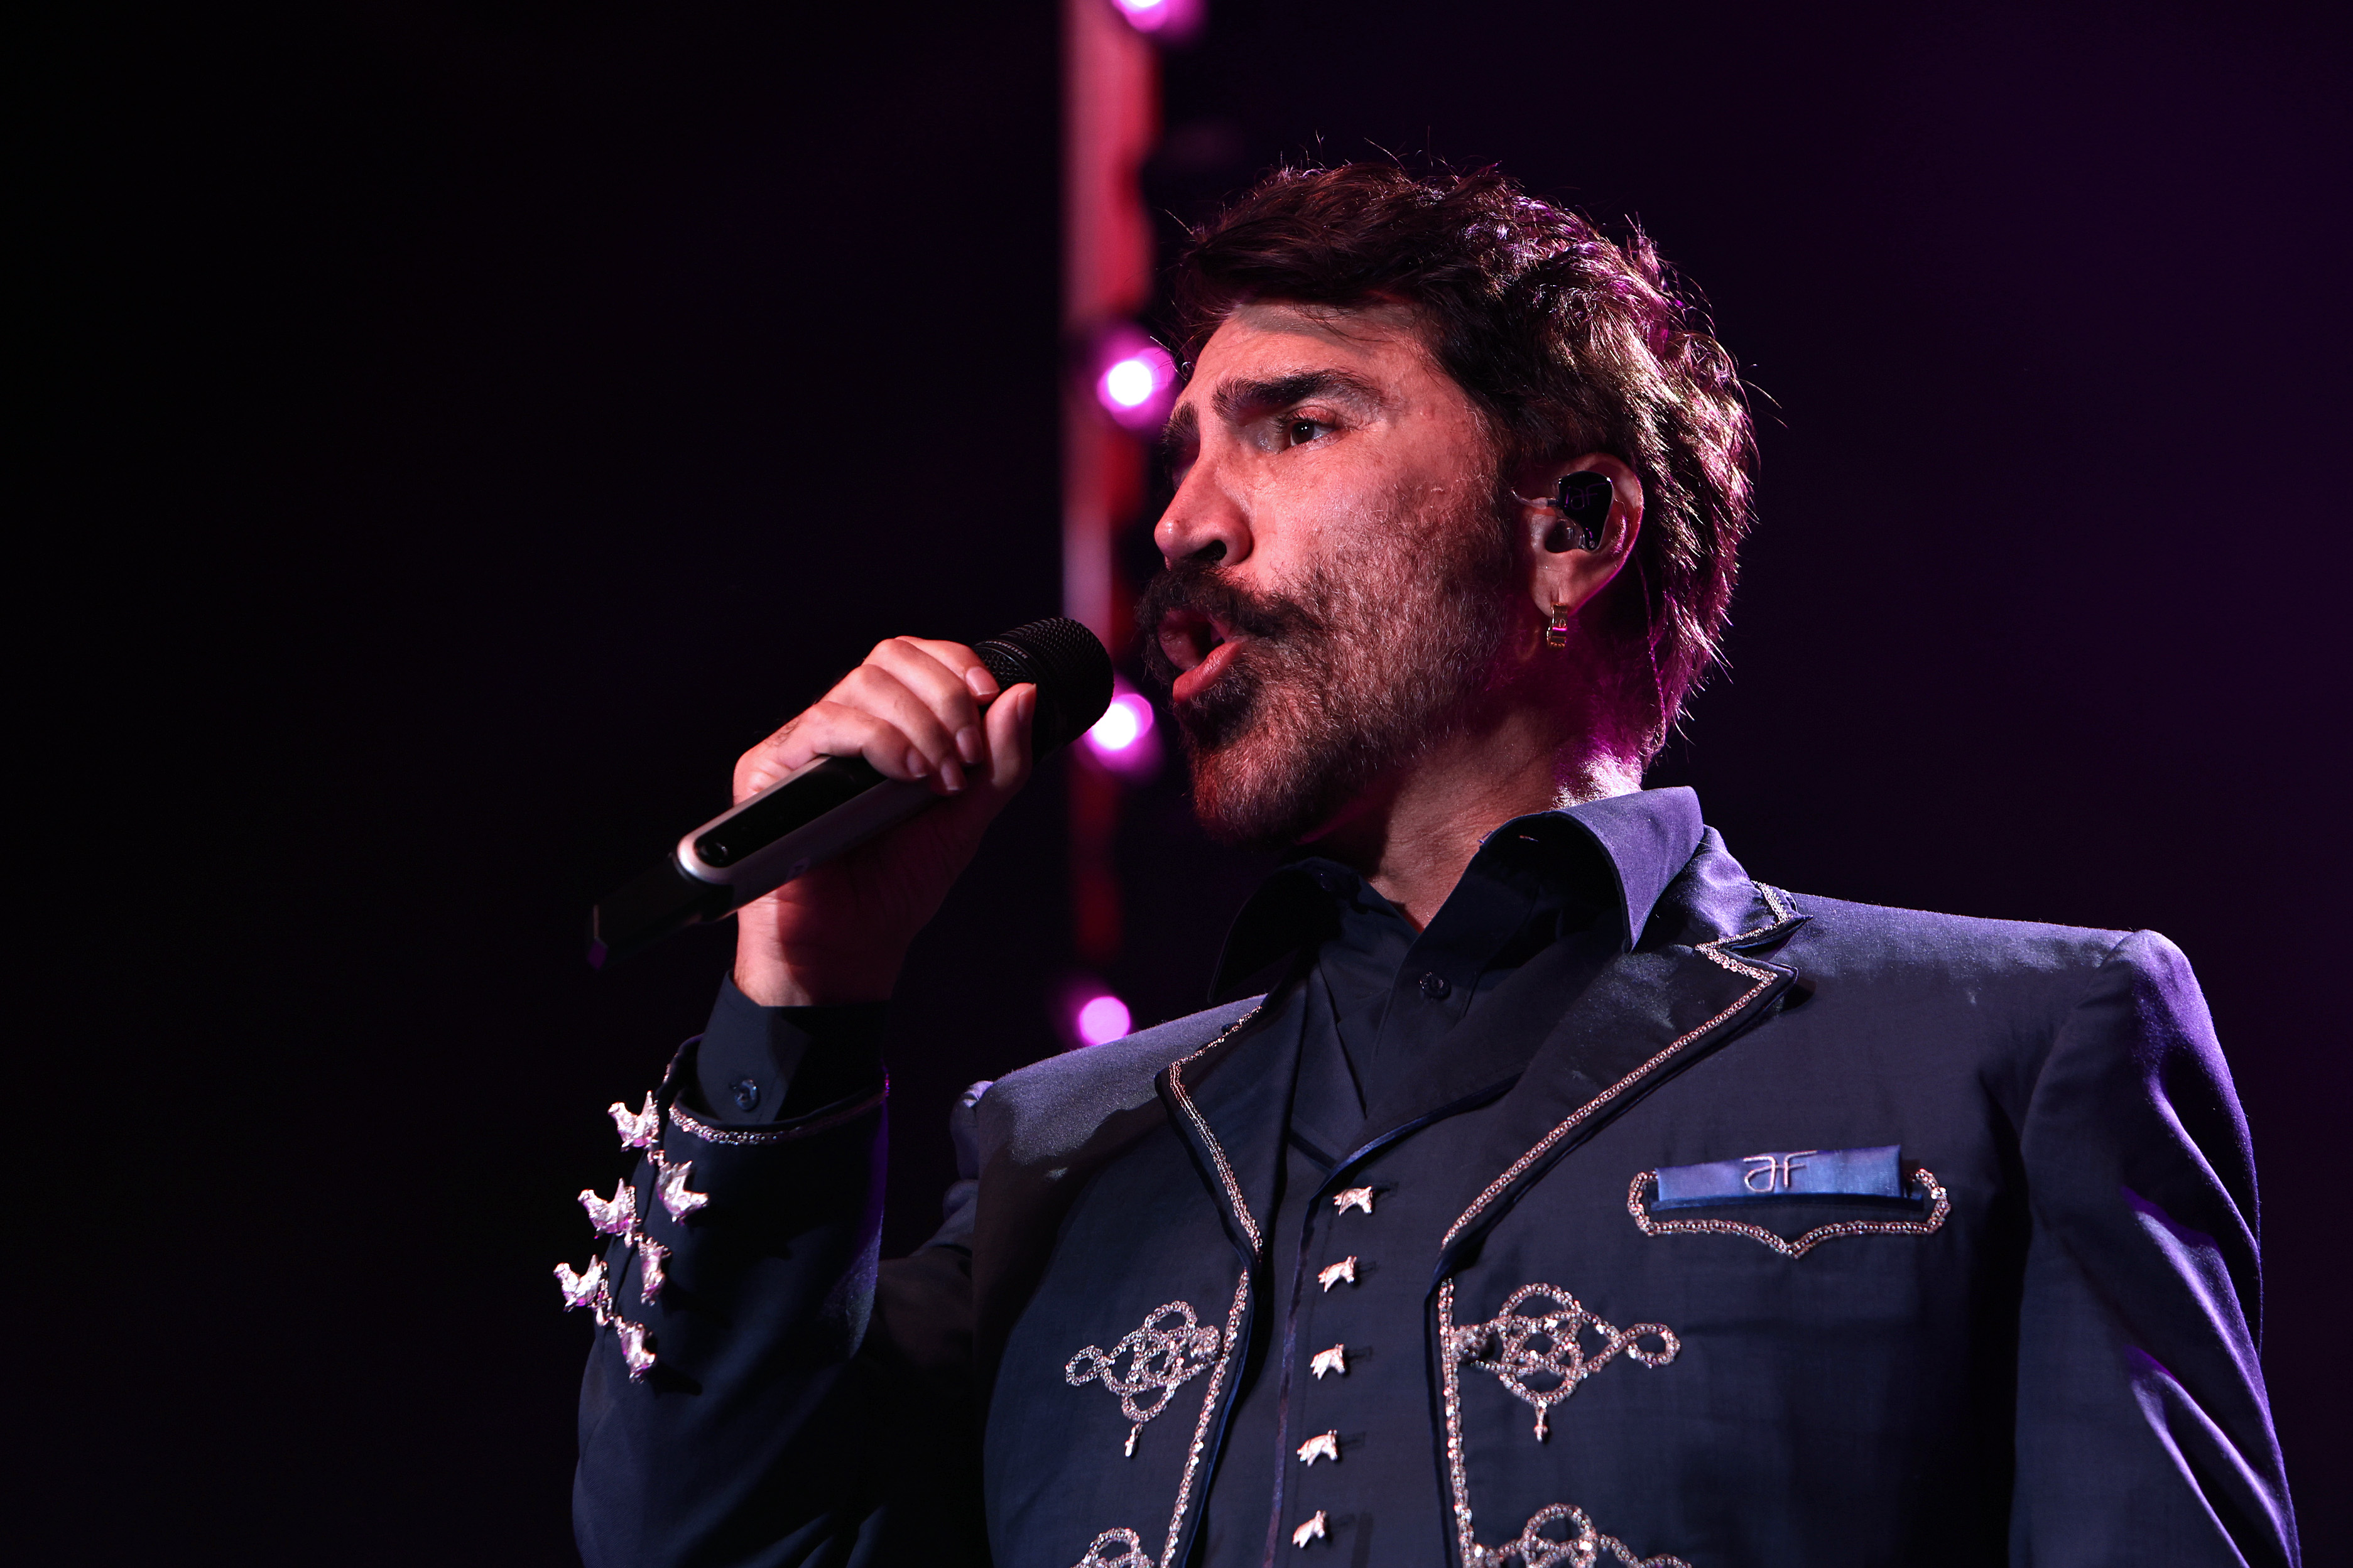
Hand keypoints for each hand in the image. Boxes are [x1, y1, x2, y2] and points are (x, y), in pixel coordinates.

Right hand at [729, 637, 1036, 1005]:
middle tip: (966, 756)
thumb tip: (1024, 692)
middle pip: (888, 659)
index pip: (913, 658)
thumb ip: (1000, 761)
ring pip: (860, 686)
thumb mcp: (967, 819)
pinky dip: (877, 741)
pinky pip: (823, 725)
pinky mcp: (769, 769)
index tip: (989, 696)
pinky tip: (906, 776)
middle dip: (943, 697)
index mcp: (886, 726)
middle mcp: (842, 725)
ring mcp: (804, 745)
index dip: (953, 662)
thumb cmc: (900, 886)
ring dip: (917, 724)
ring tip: (939, 777)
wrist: (850, 948)